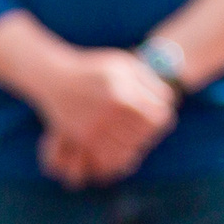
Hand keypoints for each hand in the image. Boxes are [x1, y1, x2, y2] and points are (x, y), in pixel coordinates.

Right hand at [32, 49, 174, 186]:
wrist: (54, 78)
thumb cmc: (94, 69)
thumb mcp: (124, 65)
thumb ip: (149, 82)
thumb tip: (168, 102)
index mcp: (123, 95)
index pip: (159, 118)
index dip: (163, 116)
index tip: (158, 112)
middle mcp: (109, 116)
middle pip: (145, 134)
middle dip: (149, 129)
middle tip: (145, 123)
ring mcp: (94, 130)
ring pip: (129, 149)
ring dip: (135, 143)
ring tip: (133, 134)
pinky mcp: (82, 140)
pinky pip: (109, 158)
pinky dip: (120, 156)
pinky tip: (121, 147)